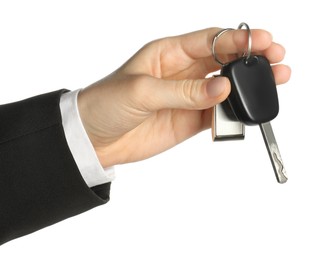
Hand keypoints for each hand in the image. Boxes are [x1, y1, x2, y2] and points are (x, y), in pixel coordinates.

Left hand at [78, 27, 290, 166]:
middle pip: (222, 61)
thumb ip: (182, 91)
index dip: (236, 39)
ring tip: (273, 82)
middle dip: (249, 59)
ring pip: (224, 88)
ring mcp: (187, 97)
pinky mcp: (188, 120)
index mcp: (168, 54)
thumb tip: (221, 89)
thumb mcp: (141, 91)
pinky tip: (244, 111)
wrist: (95, 138)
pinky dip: (231, 114)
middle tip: (275, 59)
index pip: (209, 40)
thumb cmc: (106, 104)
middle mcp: (181, 73)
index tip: (259, 41)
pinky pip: (216, 114)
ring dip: (246, 87)